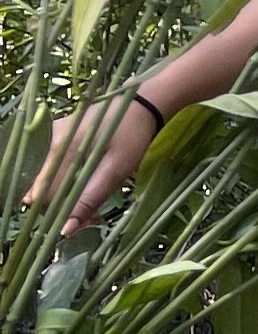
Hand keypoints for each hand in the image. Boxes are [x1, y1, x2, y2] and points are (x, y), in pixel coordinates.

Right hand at [24, 93, 162, 232]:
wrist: (141, 104)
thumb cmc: (132, 136)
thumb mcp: (116, 170)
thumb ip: (89, 199)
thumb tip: (65, 229)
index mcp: (57, 148)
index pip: (40, 190)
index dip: (52, 210)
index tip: (68, 224)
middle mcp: (47, 139)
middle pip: (42, 182)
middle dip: (59, 203)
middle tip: (84, 215)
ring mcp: (51, 133)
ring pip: (47, 173)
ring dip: (62, 191)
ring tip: (84, 201)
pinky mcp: (58, 133)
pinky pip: (52, 162)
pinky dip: (63, 177)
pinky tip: (79, 185)